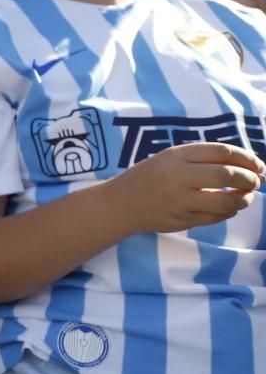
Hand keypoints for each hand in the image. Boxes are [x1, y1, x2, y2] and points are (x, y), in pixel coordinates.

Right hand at [108, 141, 261, 233]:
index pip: (221, 152)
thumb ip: (203, 159)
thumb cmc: (150, 176)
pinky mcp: (182, 221)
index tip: (258, 165)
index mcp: (176, 157)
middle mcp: (178, 177)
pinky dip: (229, 212)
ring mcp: (180, 201)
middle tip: (257, 181)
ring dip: (244, 199)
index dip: (247, 158)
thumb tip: (246, 164)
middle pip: (226, 175)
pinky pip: (215, 218)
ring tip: (246, 196)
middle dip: (249, 178)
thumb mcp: (171, 158)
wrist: (121, 203)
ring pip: (225, 202)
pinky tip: (229, 207)